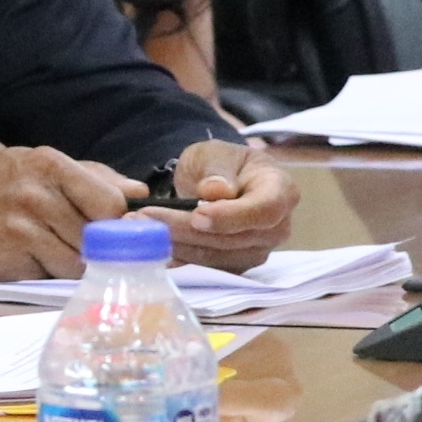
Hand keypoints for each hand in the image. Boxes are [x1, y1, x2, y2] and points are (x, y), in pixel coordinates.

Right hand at [0, 147, 139, 278]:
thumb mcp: (32, 169)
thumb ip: (88, 177)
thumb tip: (139, 193)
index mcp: (50, 162)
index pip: (114, 200)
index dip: (118, 222)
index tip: (114, 233)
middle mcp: (39, 189)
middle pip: (101, 233)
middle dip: (95, 246)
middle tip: (73, 244)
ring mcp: (25, 222)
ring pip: (81, 258)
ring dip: (71, 263)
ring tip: (43, 250)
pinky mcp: (12, 253)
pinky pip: (55, 274)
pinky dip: (48, 273)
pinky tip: (26, 260)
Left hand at [147, 139, 293, 270]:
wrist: (217, 182)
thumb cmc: (222, 163)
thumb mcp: (216, 154)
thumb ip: (217, 170)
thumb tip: (217, 191)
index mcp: (281, 191)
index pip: (265, 210)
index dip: (231, 216)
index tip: (197, 215)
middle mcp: (277, 227)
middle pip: (234, 238)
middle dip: (187, 229)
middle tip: (145, 217)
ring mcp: (258, 250)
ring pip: (216, 256)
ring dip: (176, 243)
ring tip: (140, 226)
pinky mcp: (236, 266)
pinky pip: (206, 267)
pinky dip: (178, 255)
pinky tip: (152, 244)